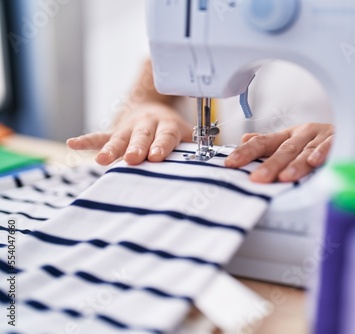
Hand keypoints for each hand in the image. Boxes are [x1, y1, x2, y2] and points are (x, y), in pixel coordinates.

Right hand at [67, 102, 191, 165]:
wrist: (153, 109)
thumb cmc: (172, 131)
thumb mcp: (187, 135)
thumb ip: (193, 149)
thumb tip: (206, 165)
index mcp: (168, 125)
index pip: (165, 136)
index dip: (162, 145)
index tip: (157, 156)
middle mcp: (147, 124)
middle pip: (142, 136)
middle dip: (137, 147)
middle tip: (134, 159)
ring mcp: (129, 127)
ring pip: (119, 138)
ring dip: (112, 149)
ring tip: (102, 161)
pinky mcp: (115, 131)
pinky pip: (100, 136)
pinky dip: (87, 141)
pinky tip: (73, 144)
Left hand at [225, 123, 333, 182]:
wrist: (346, 127)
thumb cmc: (314, 140)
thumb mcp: (289, 140)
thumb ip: (268, 143)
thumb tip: (244, 140)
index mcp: (287, 135)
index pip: (263, 142)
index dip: (246, 152)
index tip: (231, 163)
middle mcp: (301, 134)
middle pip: (283, 150)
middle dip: (270, 165)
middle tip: (258, 179)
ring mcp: (319, 137)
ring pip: (304, 151)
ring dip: (294, 165)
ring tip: (284, 177)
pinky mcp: (337, 140)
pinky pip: (329, 147)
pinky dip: (321, 153)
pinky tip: (314, 161)